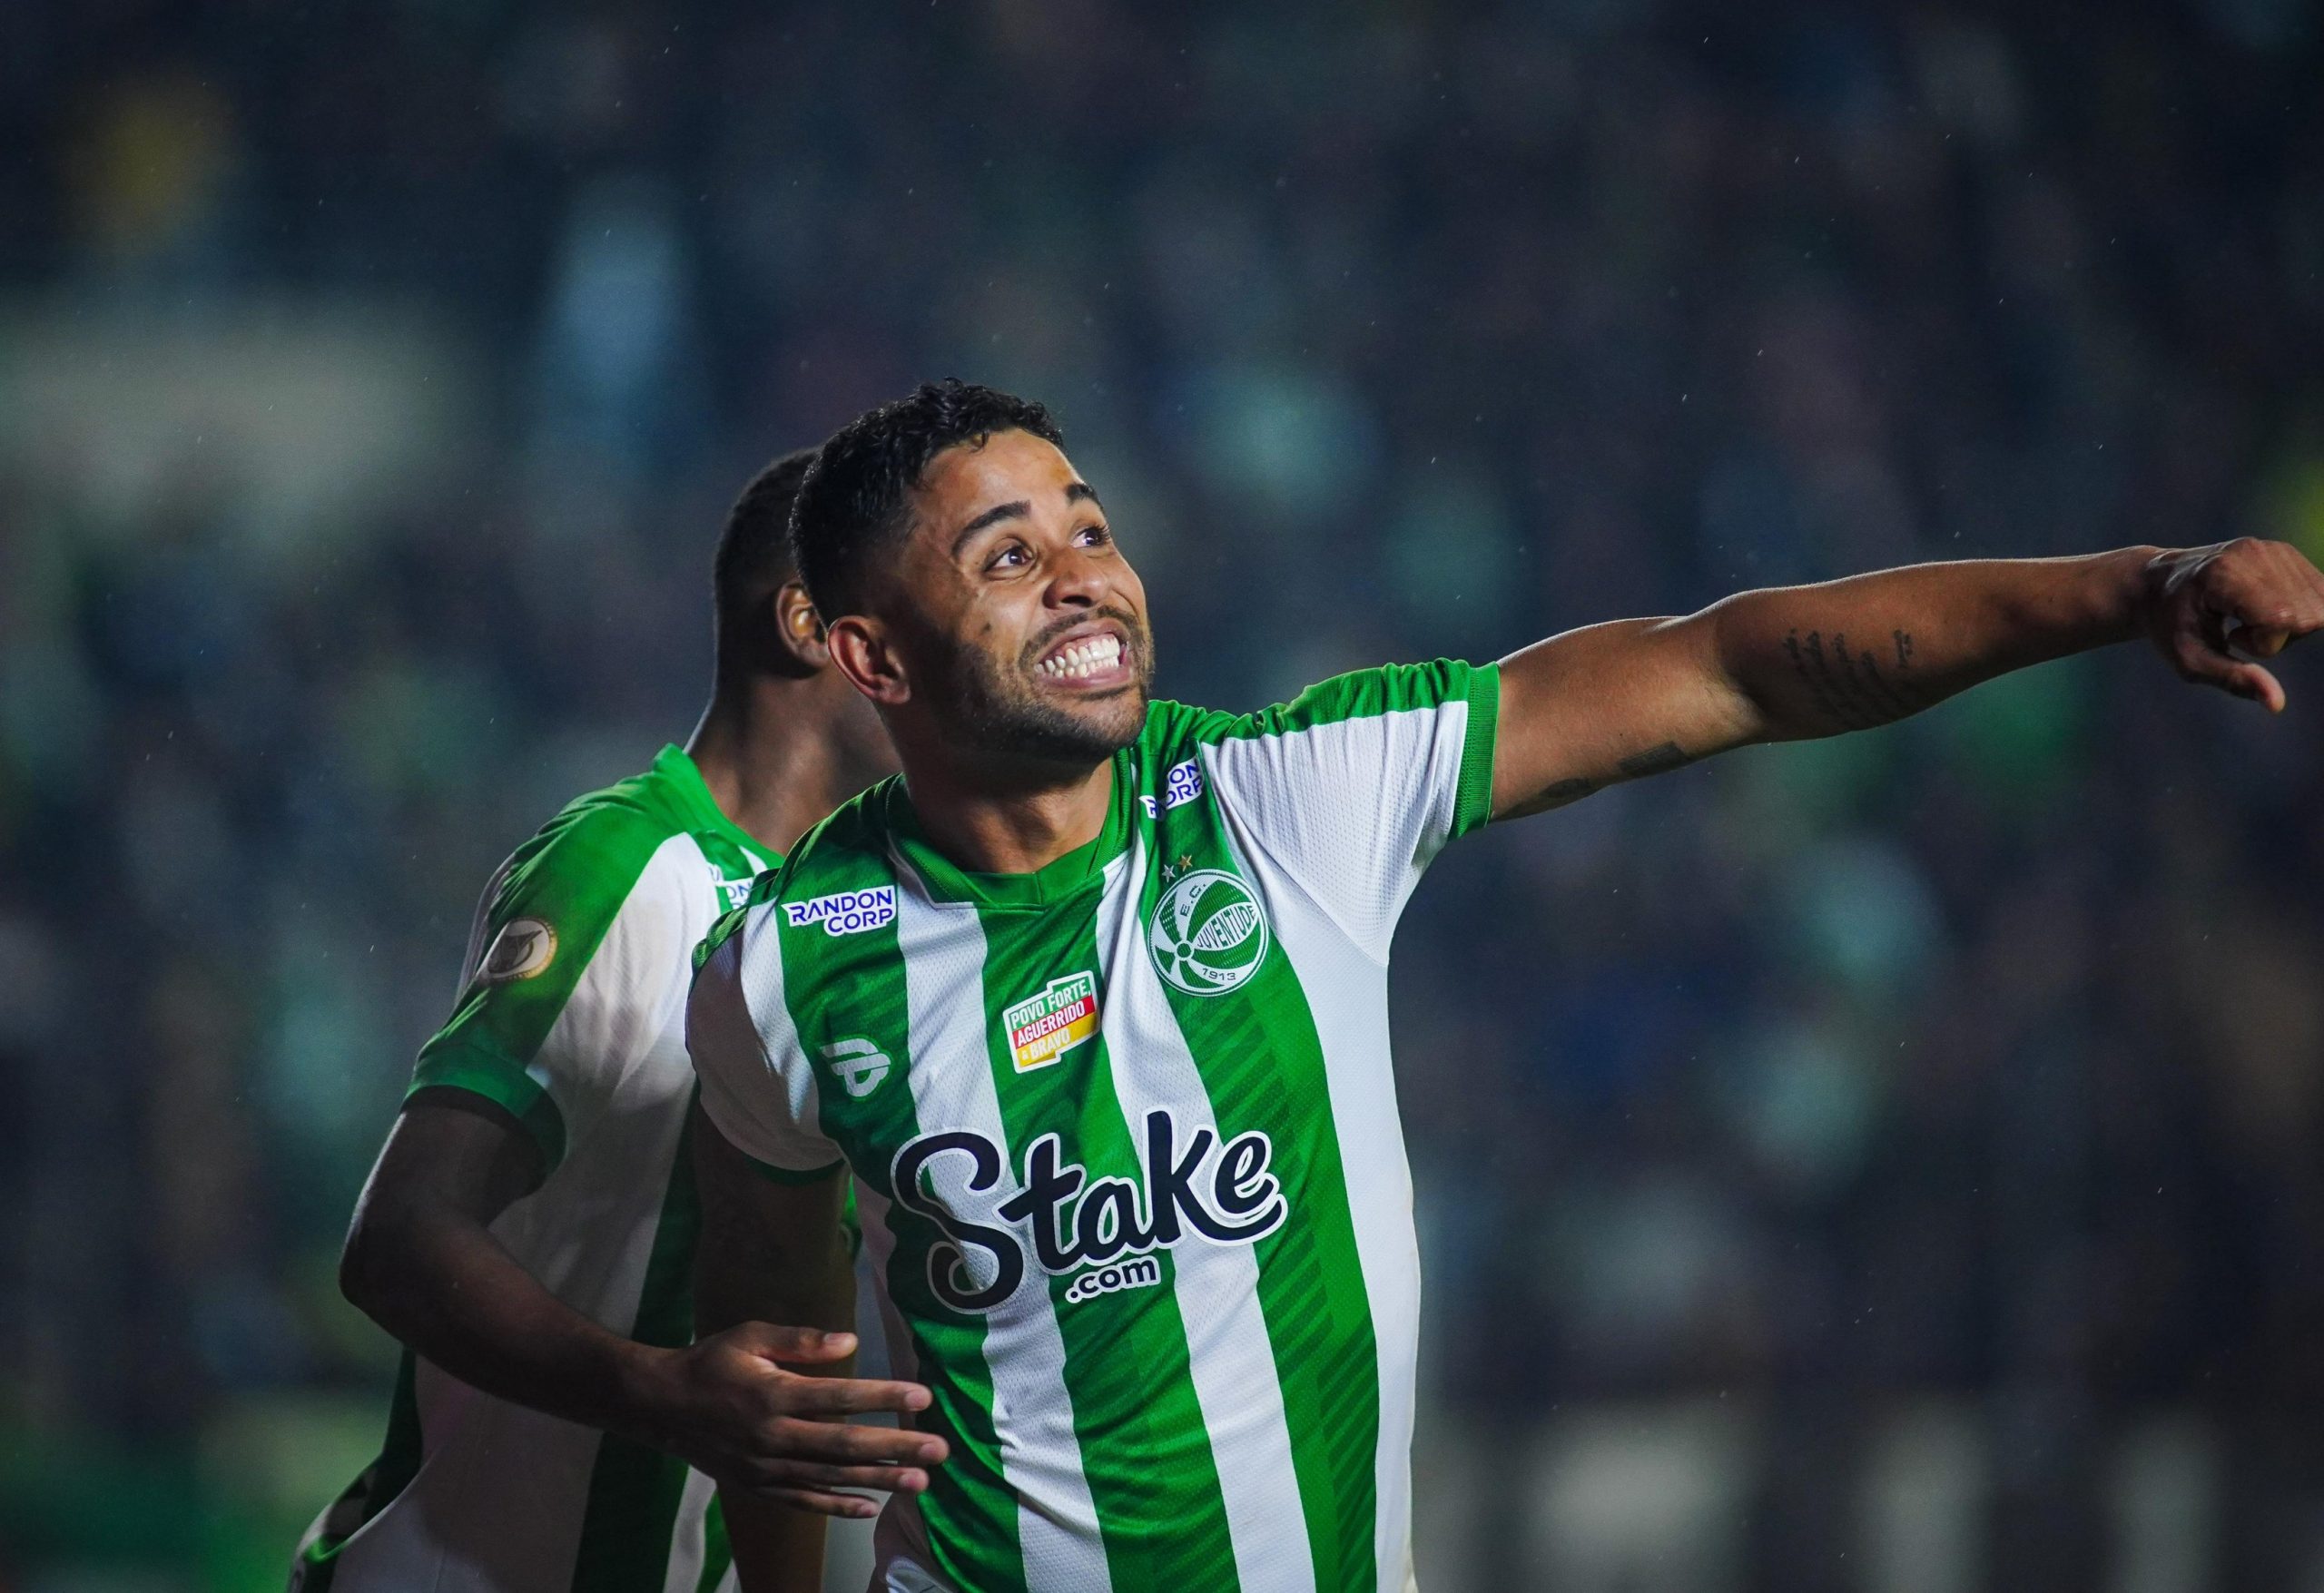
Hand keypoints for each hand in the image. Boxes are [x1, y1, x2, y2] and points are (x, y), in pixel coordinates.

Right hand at [626, 1322, 948, 1517]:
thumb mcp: (751, 1336)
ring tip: (921, 1482)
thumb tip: (851, 1341)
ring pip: (831, 1476)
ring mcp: (766, 1467)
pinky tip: (871, 1506)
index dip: (883, 1396)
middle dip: (896, 1447)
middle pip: (844, 1444)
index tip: (922, 1396)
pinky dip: (838, 1505)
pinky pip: (804, 1500)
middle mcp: (773, 1435)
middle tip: (938, 1450)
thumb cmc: (712, 1363)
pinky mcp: (759, 1486)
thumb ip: (801, 1341)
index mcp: (773, 1393)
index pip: (839, 1396)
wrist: (661, 1407)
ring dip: (878, 1479)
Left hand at [2142, 538, 2323, 710]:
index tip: (2232, 639)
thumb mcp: (2190, 661)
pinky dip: (2296, 612)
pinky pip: (2319, 595)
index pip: (2282, 618)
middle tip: (2239, 632)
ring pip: (2320, 606)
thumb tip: (2278, 704)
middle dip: (2281, 638)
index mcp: (2225, 574)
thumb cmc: (2169, 626)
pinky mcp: (2287, 552)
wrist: (2158, 585)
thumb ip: (2234, 680)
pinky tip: (2261, 610)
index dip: (2265, 643)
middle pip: (2309, 616)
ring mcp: (2274, 549)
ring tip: (2248, 620)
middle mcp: (2255, 553)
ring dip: (2290, 626)